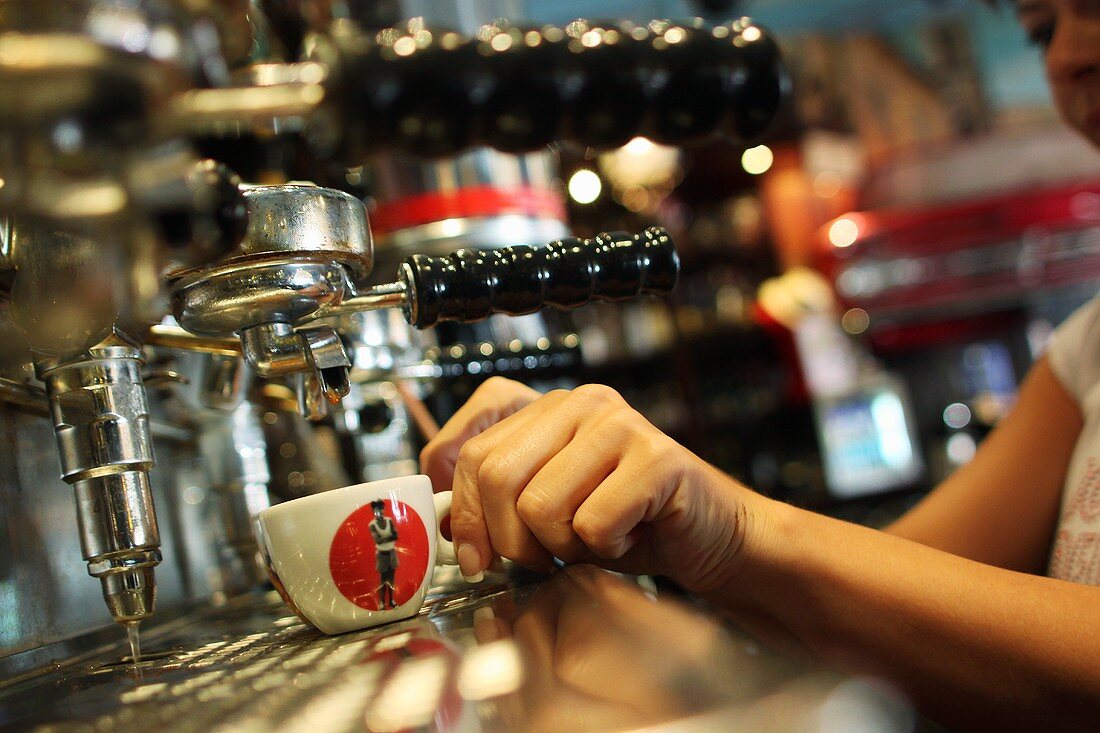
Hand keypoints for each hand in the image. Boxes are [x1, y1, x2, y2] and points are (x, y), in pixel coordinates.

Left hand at [419, 377, 760, 591]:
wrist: (708, 537)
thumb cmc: (626, 524)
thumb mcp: (545, 510)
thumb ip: (494, 501)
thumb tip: (441, 521)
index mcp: (544, 408)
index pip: (466, 443)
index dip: (457, 502)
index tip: (470, 548)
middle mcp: (578, 403)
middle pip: (493, 474)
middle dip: (506, 538)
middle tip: (538, 559)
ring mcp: (619, 424)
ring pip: (538, 505)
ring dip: (561, 548)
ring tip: (594, 540)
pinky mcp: (657, 457)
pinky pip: (592, 523)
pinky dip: (606, 550)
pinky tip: (629, 537)